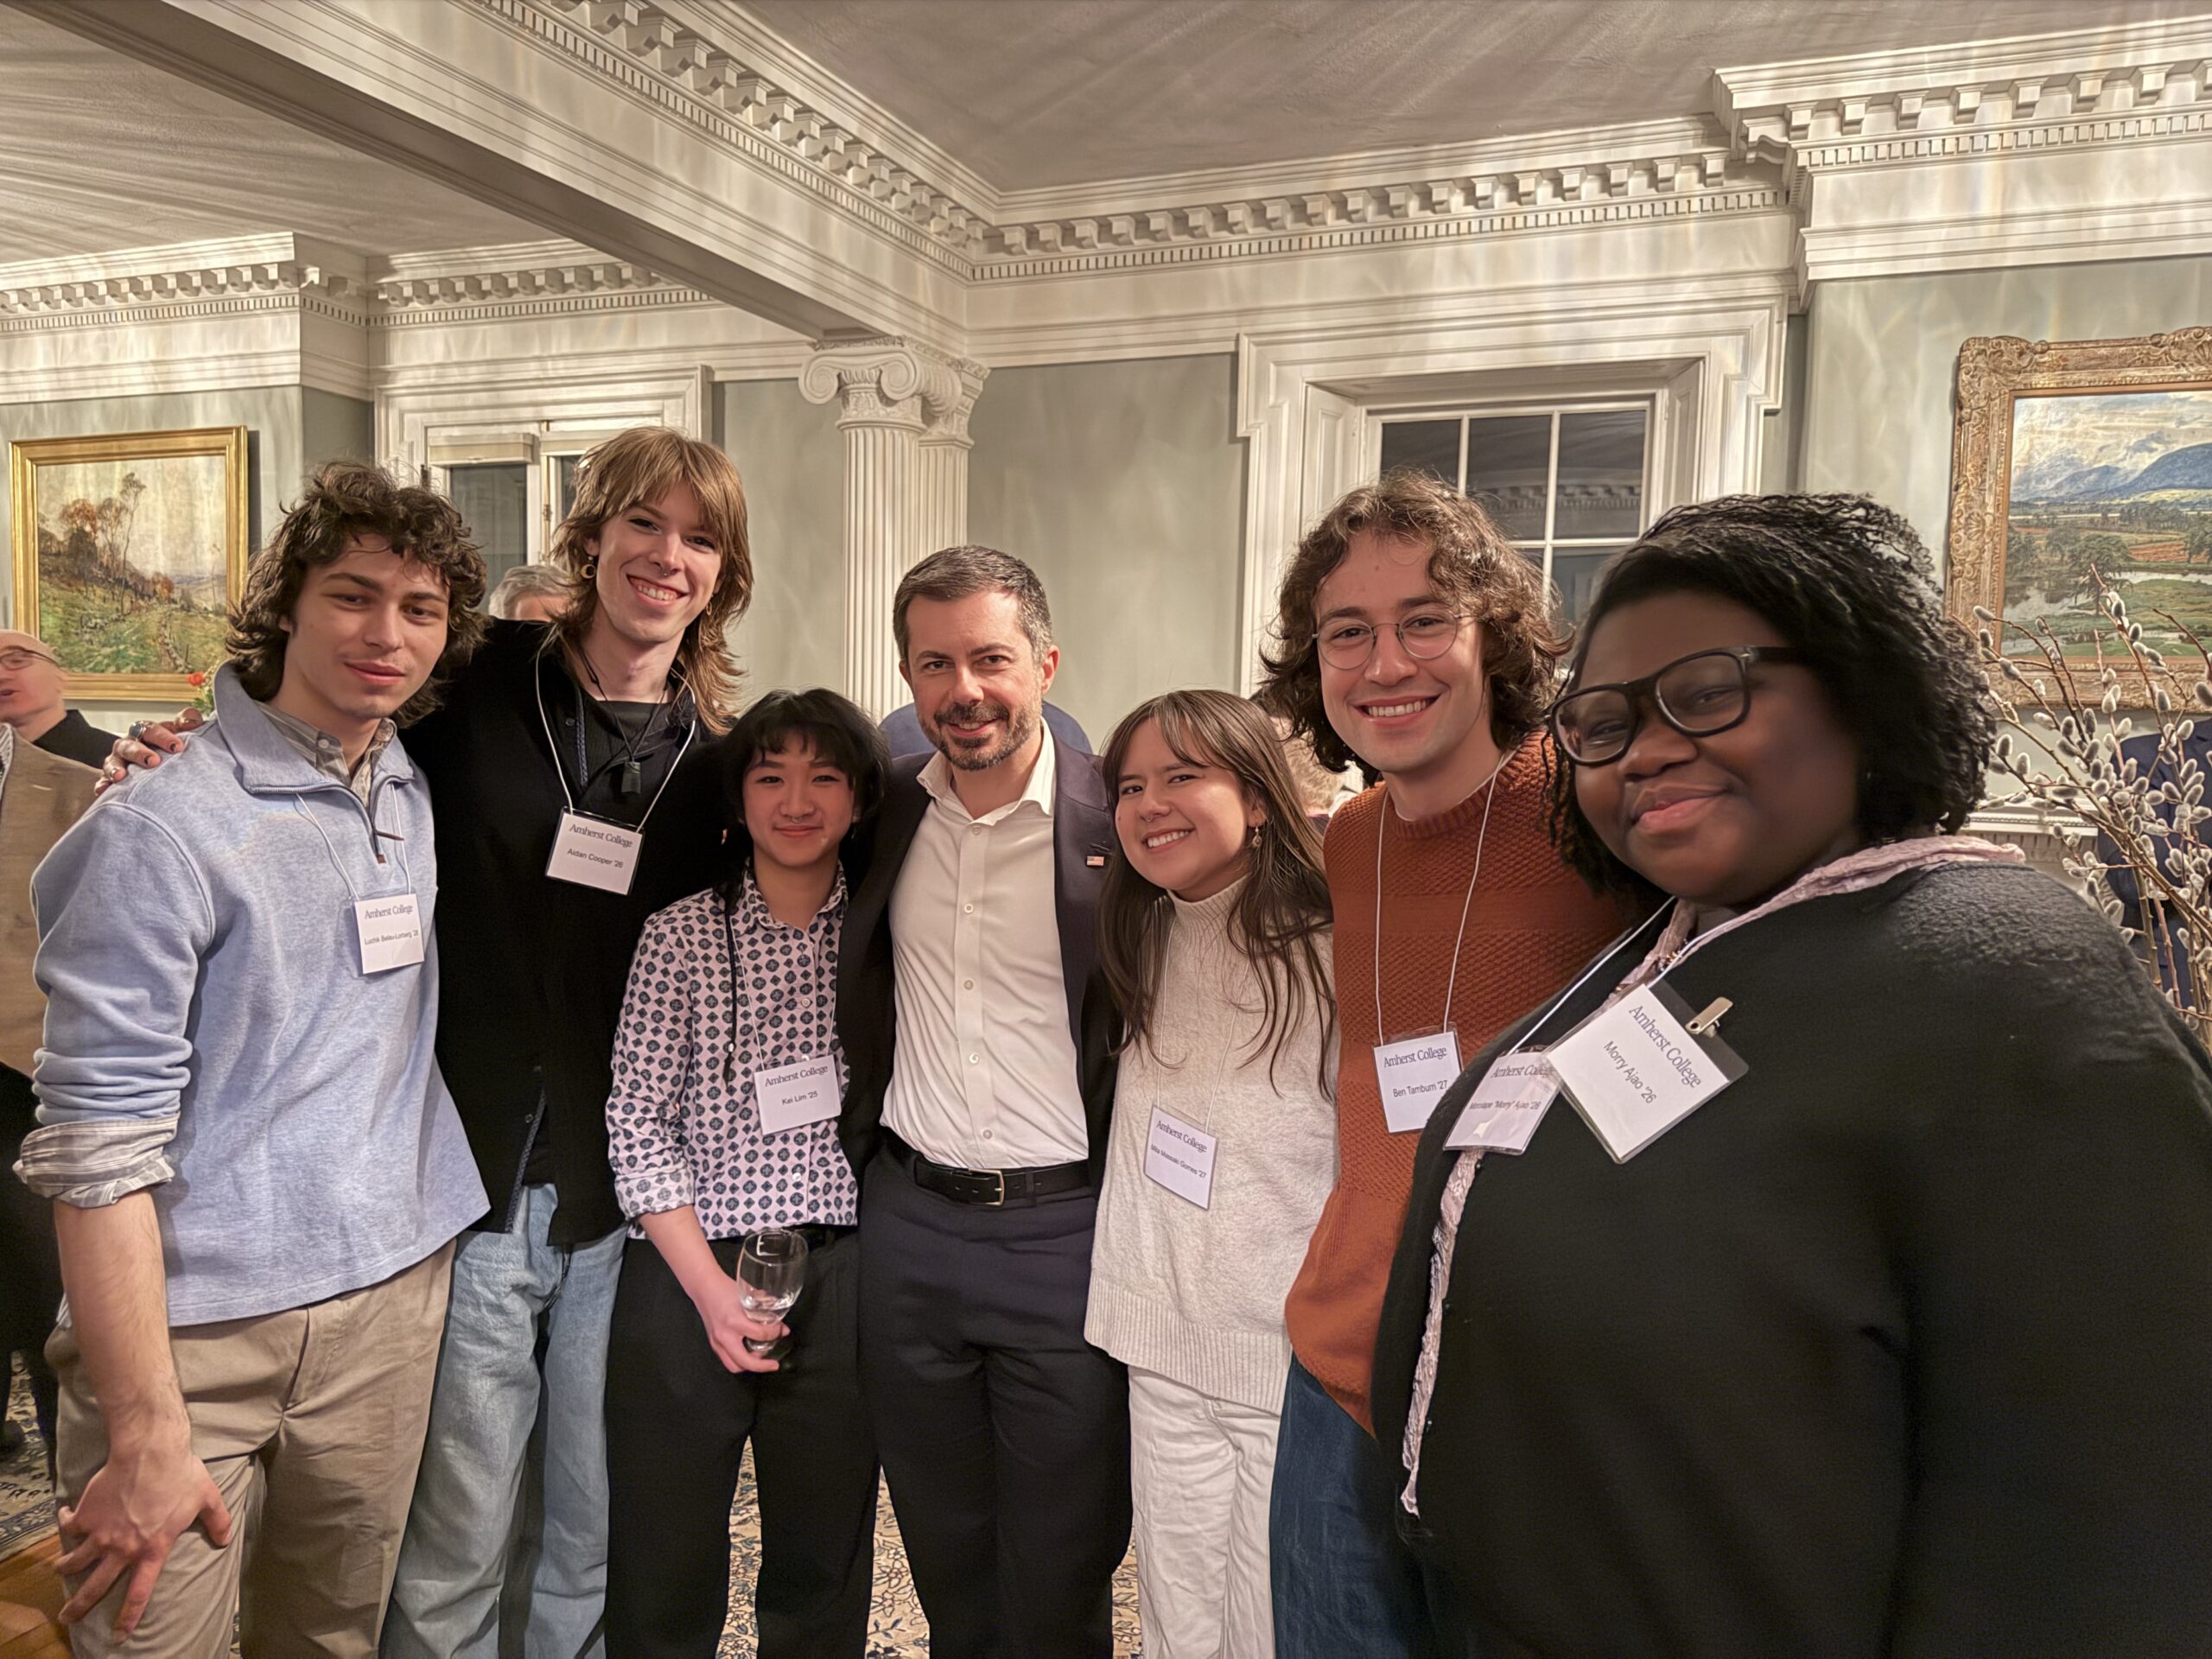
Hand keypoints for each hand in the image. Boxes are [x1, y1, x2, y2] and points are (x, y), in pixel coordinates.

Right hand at [56, 1428, 233, 1636]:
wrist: (149, 1453)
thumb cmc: (181, 1475)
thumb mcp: (206, 1499)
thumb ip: (217, 1522)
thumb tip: (225, 1540)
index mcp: (152, 1550)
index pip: (140, 1593)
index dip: (129, 1617)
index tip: (119, 1635)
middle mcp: (123, 1549)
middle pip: (95, 1588)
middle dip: (79, 1607)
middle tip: (67, 1619)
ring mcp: (101, 1534)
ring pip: (75, 1561)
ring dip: (65, 1567)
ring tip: (60, 1569)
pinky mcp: (86, 1515)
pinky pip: (69, 1526)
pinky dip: (65, 1523)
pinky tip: (65, 1518)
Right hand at [97, 706, 202, 794]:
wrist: (156, 760)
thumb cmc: (170, 744)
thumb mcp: (180, 730)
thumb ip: (188, 720)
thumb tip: (193, 721)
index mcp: (146, 731)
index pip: (152, 730)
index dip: (163, 737)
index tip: (177, 747)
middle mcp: (130, 743)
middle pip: (130, 745)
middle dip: (140, 753)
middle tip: (153, 762)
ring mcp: (118, 760)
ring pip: (113, 762)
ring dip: (115, 768)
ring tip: (120, 776)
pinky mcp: (110, 777)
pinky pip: (103, 780)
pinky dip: (103, 785)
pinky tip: (102, 791)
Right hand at [691, 1273, 785, 1373]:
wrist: (704, 1288)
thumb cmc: (725, 1289)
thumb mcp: (749, 1296)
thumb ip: (765, 1311)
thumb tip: (782, 1327)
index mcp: (734, 1321)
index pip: (760, 1335)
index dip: (774, 1333)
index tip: (780, 1331)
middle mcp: (724, 1335)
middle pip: (744, 1361)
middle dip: (761, 1366)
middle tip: (773, 1365)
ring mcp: (716, 1342)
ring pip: (733, 1366)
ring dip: (749, 1366)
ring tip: (760, 1358)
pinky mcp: (713, 1344)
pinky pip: (727, 1359)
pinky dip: (739, 1360)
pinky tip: (748, 1352)